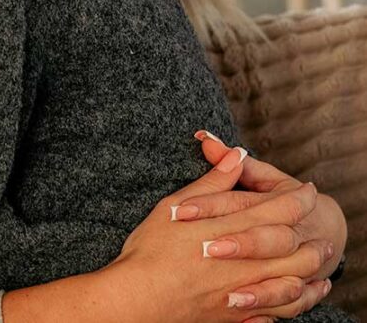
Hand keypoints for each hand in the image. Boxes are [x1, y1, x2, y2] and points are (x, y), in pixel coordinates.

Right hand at [112, 146, 331, 322]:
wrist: (138, 299)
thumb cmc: (150, 249)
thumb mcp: (175, 206)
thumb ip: (211, 183)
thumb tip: (235, 156)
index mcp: (228, 229)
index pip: (276, 210)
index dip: (297, 199)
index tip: (308, 190)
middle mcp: (242, 261)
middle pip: (293, 248)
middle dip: (312, 237)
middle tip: (324, 230)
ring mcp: (242, 292)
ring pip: (292, 281)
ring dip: (312, 270)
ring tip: (322, 261)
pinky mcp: (237, 316)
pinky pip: (279, 312)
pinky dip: (297, 301)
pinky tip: (300, 294)